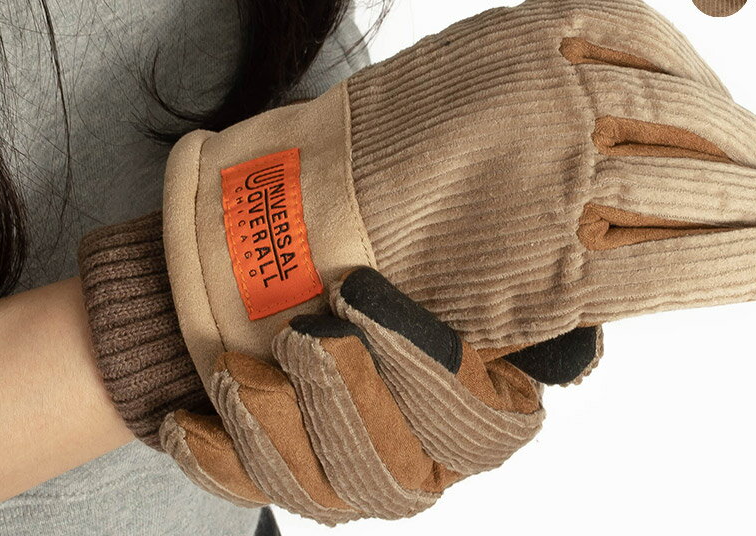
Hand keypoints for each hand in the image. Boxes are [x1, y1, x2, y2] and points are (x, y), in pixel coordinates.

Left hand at [161, 268, 597, 520]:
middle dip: (345, 393)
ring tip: (242, 366)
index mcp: (482, 414)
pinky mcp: (295, 486)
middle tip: (301, 329)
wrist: (296, 296)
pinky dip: (221, 453)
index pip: (484, 421)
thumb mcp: (442, 266)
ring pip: (325, 485)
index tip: (360, 293)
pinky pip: (255, 490)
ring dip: (277, 426)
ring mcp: (357, 484)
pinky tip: (190, 415)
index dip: (424, 364)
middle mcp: (427, 461)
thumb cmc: (373, 275)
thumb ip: (499, 289)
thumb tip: (565, 322)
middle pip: (400, 460)